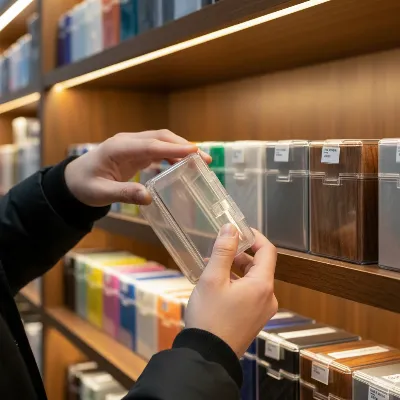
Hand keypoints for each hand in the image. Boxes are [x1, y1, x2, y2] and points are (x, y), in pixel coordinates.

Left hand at [65, 130, 210, 206]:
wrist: (73, 180)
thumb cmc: (84, 186)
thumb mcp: (100, 193)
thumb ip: (124, 193)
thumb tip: (149, 197)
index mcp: (118, 148)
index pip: (151, 145)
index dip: (173, 149)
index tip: (194, 152)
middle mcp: (127, 142)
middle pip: (160, 138)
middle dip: (183, 146)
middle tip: (205, 159)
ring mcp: (131, 145)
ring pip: (161, 141)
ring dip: (180, 149)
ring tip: (200, 162)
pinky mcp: (135, 151)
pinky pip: (157, 149)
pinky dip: (171, 155)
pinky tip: (182, 165)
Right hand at [185, 224, 277, 357]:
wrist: (208, 356)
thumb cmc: (209, 318)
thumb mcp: (212, 279)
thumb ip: (223, 251)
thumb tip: (231, 228)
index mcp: (262, 285)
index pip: (267, 250)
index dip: (254, 236)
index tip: (239, 230)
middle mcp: (268, 297)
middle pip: (259, 265)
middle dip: (240, 254)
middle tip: (219, 250)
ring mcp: (263, 310)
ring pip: (253, 280)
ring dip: (236, 270)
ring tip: (213, 269)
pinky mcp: (254, 319)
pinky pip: (250, 293)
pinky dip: (236, 284)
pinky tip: (218, 286)